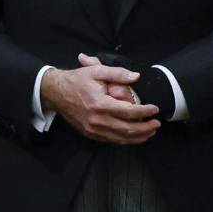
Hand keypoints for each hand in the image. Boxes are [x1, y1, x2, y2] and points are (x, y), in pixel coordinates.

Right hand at [40, 53, 159, 145]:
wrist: (55, 92)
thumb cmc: (76, 80)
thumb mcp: (96, 71)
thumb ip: (117, 73)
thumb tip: (136, 76)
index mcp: (100, 104)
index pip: (129, 112)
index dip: (145, 112)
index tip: (155, 108)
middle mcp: (97, 120)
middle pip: (127, 129)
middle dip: (145, 128)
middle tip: (157, 123)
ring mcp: (93, 129)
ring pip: (121, 138)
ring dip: (138, 137)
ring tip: (150, 132)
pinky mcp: (90, 133)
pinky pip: (111, 140)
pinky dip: (125, 140)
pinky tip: (134, 136)